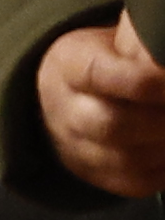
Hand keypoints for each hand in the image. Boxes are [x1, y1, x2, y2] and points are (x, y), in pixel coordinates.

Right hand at [42, 16, 164, 198]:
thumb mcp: (119, 36)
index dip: (149, 81)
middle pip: (113, 126)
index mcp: (69, 65)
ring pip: (127, 160)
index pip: (101, 76)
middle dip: (162, 121)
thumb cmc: (110, 58)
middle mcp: (65, 110)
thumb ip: (145, 39)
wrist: (66, 94)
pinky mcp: (95, 175)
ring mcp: (76, 148)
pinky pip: (136, 183)